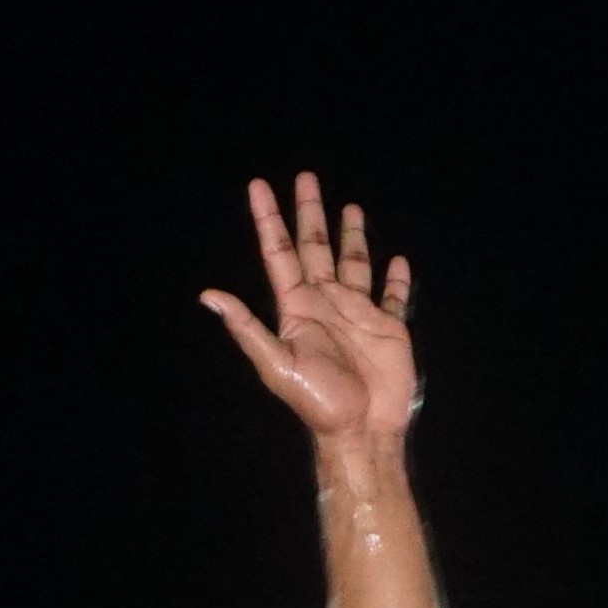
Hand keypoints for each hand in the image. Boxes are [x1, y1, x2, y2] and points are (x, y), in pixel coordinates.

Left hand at [200, 172, 418, 450]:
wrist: (362, 429)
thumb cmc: (318, 402)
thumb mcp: (277, 364)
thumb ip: (247, 329)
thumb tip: (209, 296)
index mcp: (297, 308)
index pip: (280, 253)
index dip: (268, 219)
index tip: (259, 186)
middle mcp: (326, 303)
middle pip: (315, 247)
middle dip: (310, 213)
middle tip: (306, 178)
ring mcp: (357, 313)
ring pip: (354, 262)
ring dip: (351, 236)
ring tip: (351, 207)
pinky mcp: (388, 327)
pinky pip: (392, 296)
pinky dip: (396, 278)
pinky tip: (397, 261)